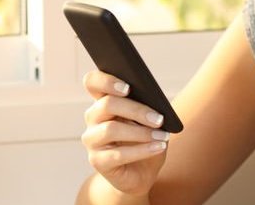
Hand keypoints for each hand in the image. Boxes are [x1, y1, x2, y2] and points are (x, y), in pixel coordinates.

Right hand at [81, 70, 170, 196]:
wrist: (141, 173)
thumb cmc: (146, 140)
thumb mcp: (150, 121)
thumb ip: (148, 107)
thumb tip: (155, 100)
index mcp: (104, 101)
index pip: (93, 82)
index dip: (106, 80)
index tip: (128, 87)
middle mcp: (93, 118)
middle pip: (107, 104)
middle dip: (137, 110)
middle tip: (159, 118)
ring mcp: (92, 140)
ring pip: (111, 129)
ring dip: (141, 133)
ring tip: (162, 136)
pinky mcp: (97, 161)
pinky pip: (118, 154)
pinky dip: (142, 150)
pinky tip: (159, 147)